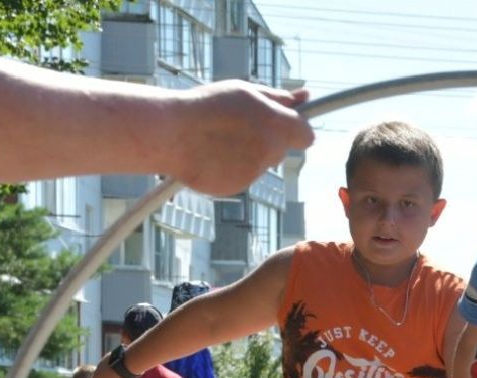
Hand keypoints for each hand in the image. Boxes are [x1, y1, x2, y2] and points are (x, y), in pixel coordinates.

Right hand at [168, 83, 314, 195]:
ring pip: (261, 162)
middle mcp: (268, 152)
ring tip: (219, 136)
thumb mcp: (245, 92)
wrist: (170, 133)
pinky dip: (232, 166)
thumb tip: (305, 98)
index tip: (286, 122)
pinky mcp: (236, 187)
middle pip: (281, 149)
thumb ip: (277, 97)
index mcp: (275, 125)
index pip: (306, 135)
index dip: (297, 128)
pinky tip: (212, 153)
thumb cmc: (207, 106)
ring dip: (249, 152)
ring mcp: (253, 172)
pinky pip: (242, 175)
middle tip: (240, 124)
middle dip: (269, 138)